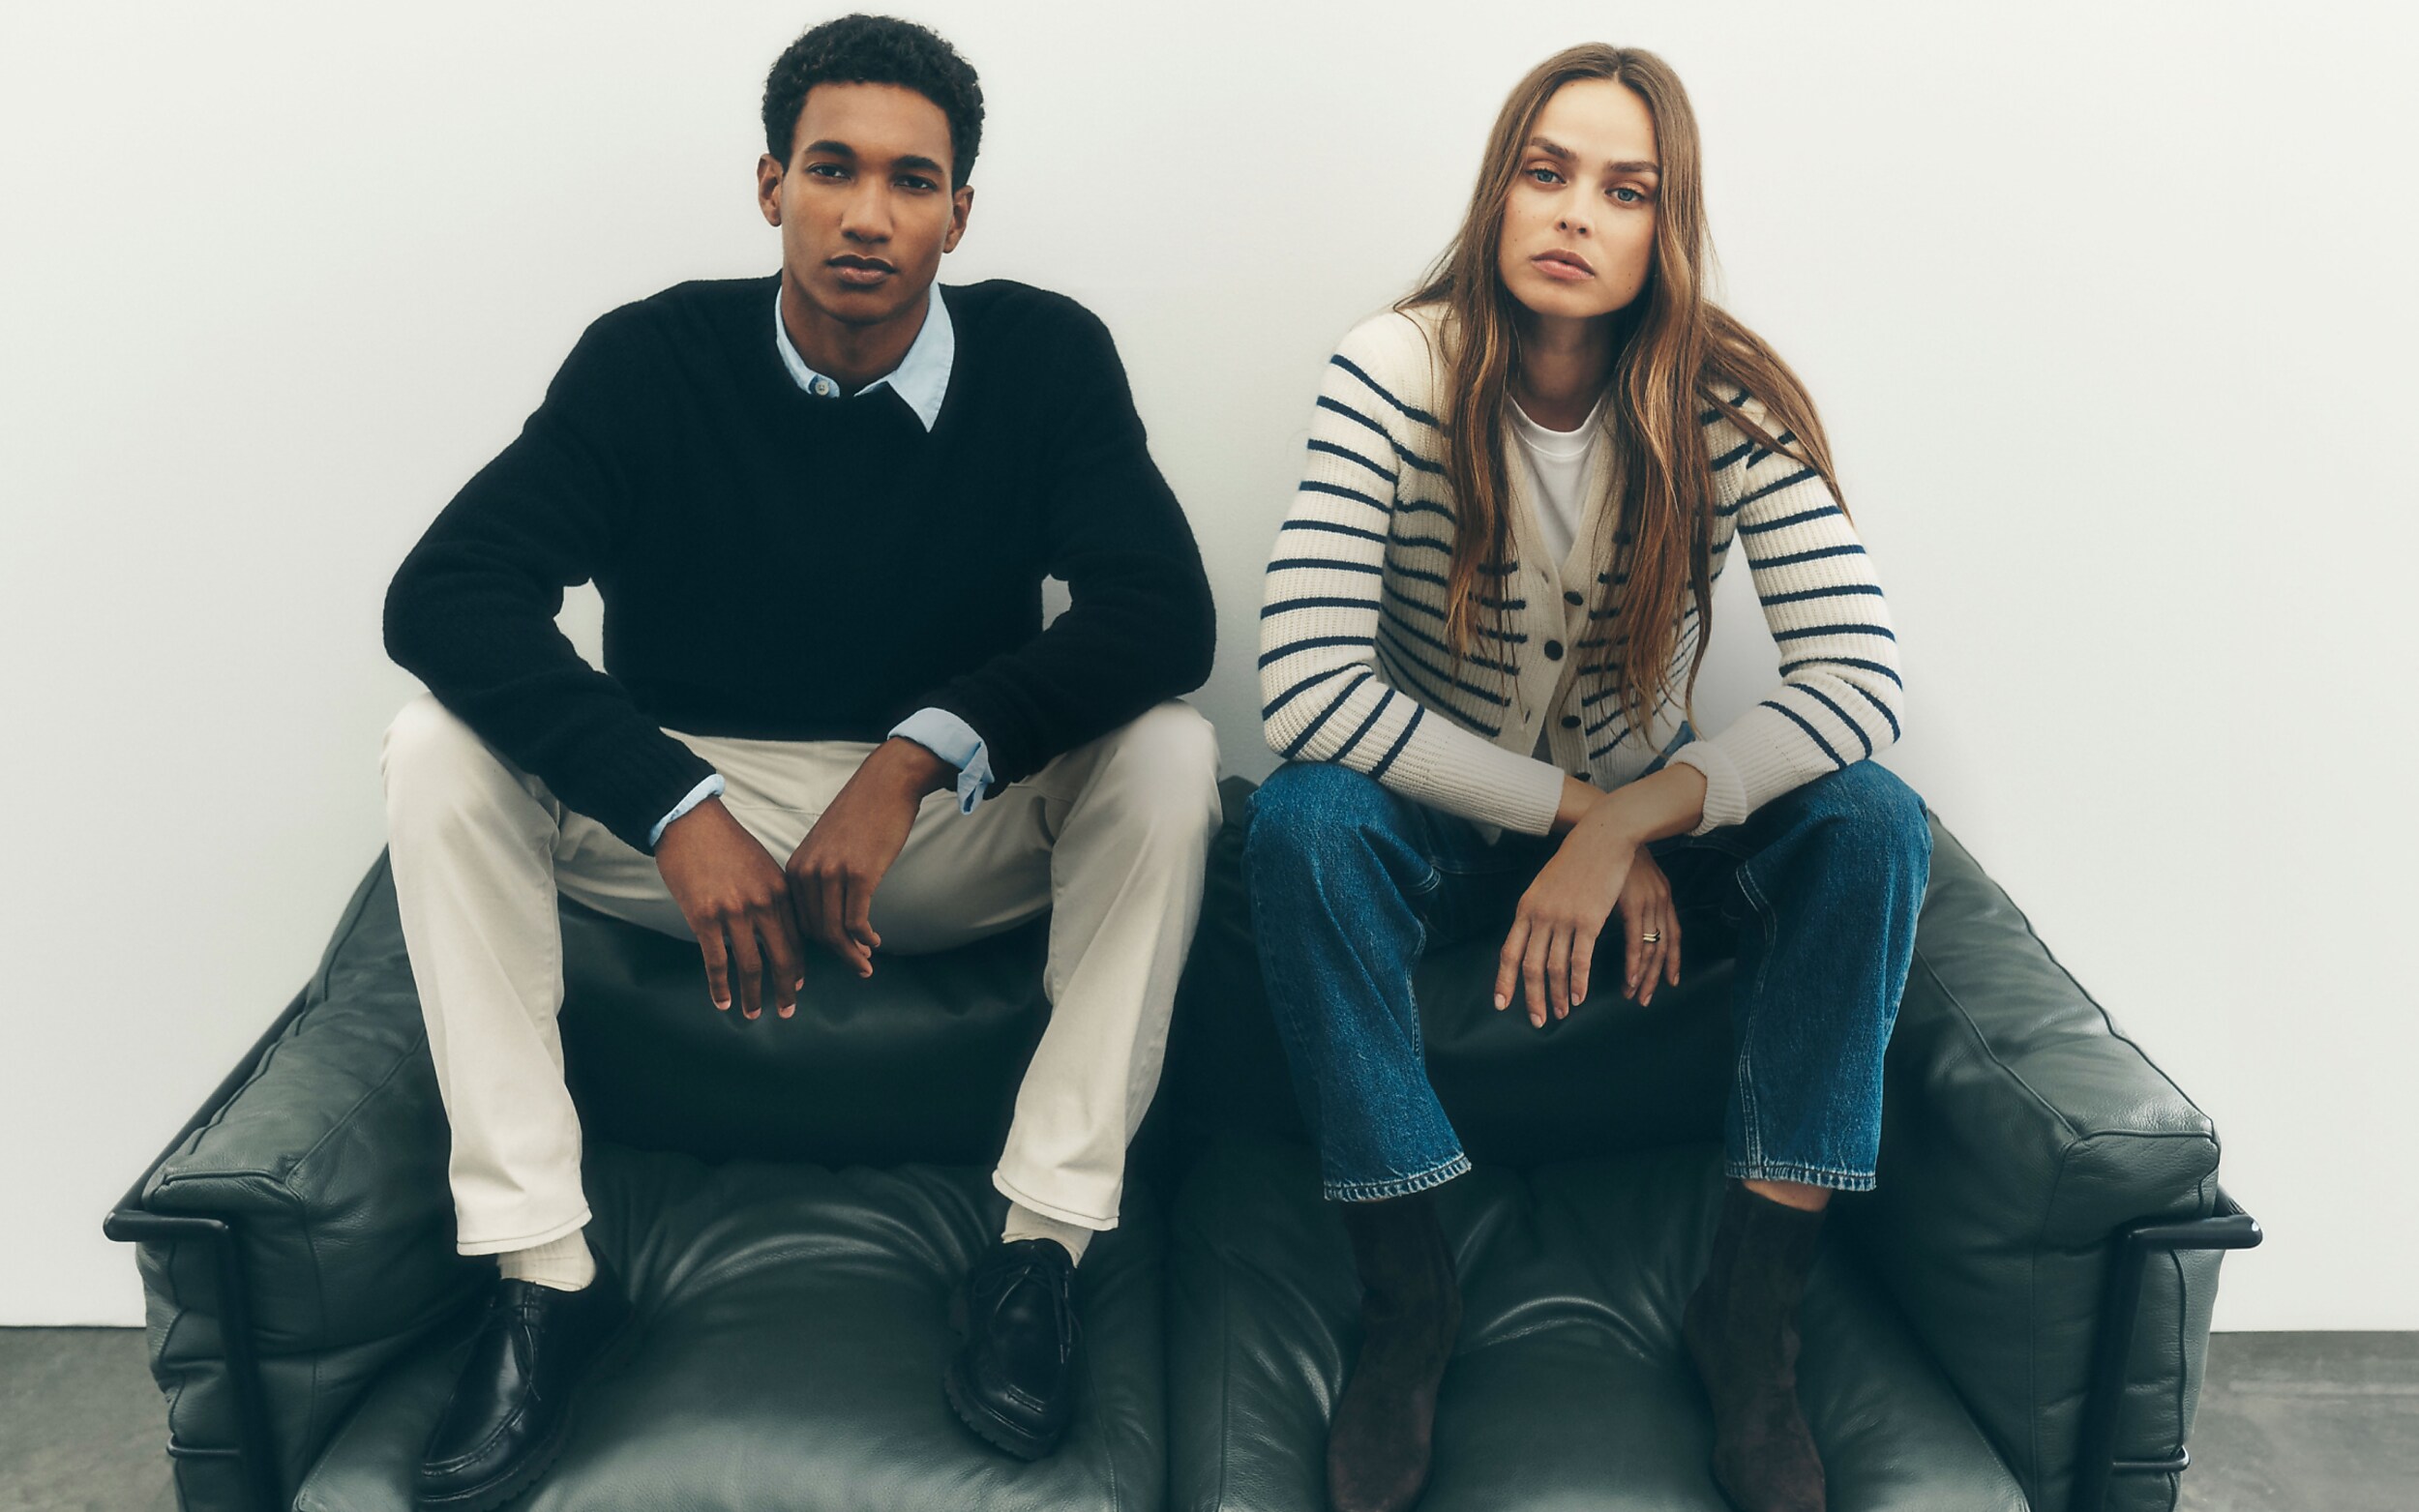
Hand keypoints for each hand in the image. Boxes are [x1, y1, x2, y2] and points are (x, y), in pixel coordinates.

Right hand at [653, 797, 805, 1020]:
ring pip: (751, 965)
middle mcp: (762, 903)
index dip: (799, 966)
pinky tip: (723, 1002)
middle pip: (782, 957)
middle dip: (786, 988)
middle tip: (787, 1010)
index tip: (798, 984)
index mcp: (780, 890)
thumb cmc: (724, 842)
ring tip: (751, 1014)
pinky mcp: (704, 918)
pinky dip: (720, 986)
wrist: (689, 822)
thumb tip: (775, 927)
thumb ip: (771, 896)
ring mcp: (734, 912)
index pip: (797, 938)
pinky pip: (717, 962)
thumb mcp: (761, 865)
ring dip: (753, 995)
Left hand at [783, 738, 949, 977]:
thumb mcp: (826, 847)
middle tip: (858, 965)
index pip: (799, 920)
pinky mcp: (860, 874)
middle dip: (837, 954)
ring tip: (866, 963)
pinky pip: (856, 922)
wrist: (886, 784)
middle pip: (816, 930)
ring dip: (852, 954)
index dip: (818, 944)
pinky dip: (865, 939)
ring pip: (835, 932)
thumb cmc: (862, 815)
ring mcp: (832, 874)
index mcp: (795, 867)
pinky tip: (875, 941)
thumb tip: (828, 911)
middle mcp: (808, 872)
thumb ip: (820, 876)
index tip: (837, 954)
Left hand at [1495, 801, 1640, 1027]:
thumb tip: (1530, 936)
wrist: (1598, 840)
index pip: (1509, 952)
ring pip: (1556, 967)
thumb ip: (1536, 912)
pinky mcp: (1588, 920)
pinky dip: (1579, 982)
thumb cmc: (1574, 863)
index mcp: (1526, 909)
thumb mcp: (1544, 887)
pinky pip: (1581, 958)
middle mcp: (1540, 917)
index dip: (1504, 981)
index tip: (1502, 1005)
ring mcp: (1563, 919)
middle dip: (1532, 997)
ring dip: (1558, 994)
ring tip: (1561, 1013)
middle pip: (1530, 966)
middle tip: (1537, 1021)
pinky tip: (1580, 997)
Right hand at [1616, 847, 1680, 1005]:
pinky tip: (1629, 979)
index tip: (1668, 983)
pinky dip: (1635, 963)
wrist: (1605, 829)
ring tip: (1634, 995)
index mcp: (1663, 896)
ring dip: (1644, 976)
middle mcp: (1661, 902)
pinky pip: (1639, 941)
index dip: (1672, 961)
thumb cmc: (1610, 854)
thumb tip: (1623, 916)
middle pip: (1665, 948)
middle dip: (1655, 977)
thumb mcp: (1628, 878)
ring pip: (1653, 949)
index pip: (1674, 936)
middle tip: (1645, 999)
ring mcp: (1649, 904)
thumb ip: (1630, 899)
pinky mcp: (1633, 904)